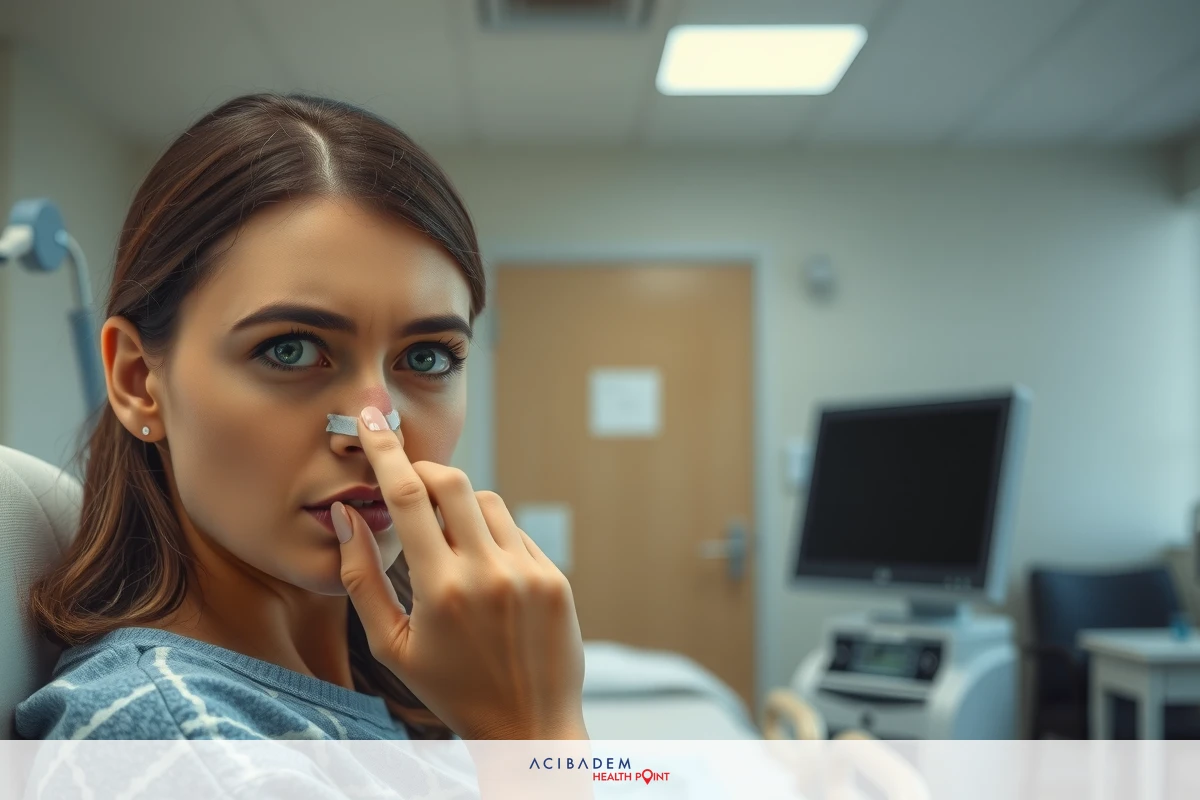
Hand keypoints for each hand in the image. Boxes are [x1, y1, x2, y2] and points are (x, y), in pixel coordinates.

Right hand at [334, 406, 587, 739]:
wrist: (528, 723)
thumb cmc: (451, 689)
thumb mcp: (391, 645)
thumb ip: (361, 578)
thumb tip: (345, 514)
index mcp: (441, 590)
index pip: (408, 497)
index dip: (386, 452)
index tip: (372, 421)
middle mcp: (488, 573)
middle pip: (454, 483)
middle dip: (425, 471)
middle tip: (409, 480)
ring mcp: (528, 572)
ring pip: (488, 503)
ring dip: (461, 507)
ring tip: (448, 546)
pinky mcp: (554, 577)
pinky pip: (516, 532)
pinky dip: (492, 536)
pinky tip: (483, 573)